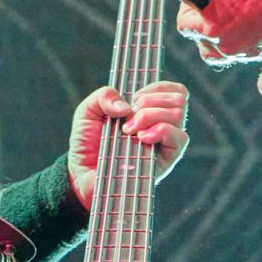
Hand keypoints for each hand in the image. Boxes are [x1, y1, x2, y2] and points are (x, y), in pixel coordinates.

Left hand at [66, 80, 188, 208]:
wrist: (82, 173)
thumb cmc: (88, 143)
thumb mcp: (88, 111)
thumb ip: (103, 96)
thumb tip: (127, 105)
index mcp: (150, 111)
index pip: (173, 91)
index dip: (156, 88)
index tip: (134, 98)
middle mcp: (163, 125)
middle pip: (178, 99)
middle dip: (149, 102)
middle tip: (128, 118)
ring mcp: (166, 143)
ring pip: (178, 115)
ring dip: (151, 115)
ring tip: (129, 130)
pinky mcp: (167, 161)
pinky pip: (179, 138)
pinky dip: (160, 131)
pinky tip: (141, 138)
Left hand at [170, 0, 261, 64]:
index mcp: (214, 26)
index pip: (184, 26)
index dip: (187, 9)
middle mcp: (229, 45)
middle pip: (200, 42)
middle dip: (202, 23)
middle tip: (213, 3)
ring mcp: (247, 51)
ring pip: (219, 53)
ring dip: (217, 38)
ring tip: (226, 15)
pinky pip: (241, 53)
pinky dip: (238, 40)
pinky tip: (245, 19)